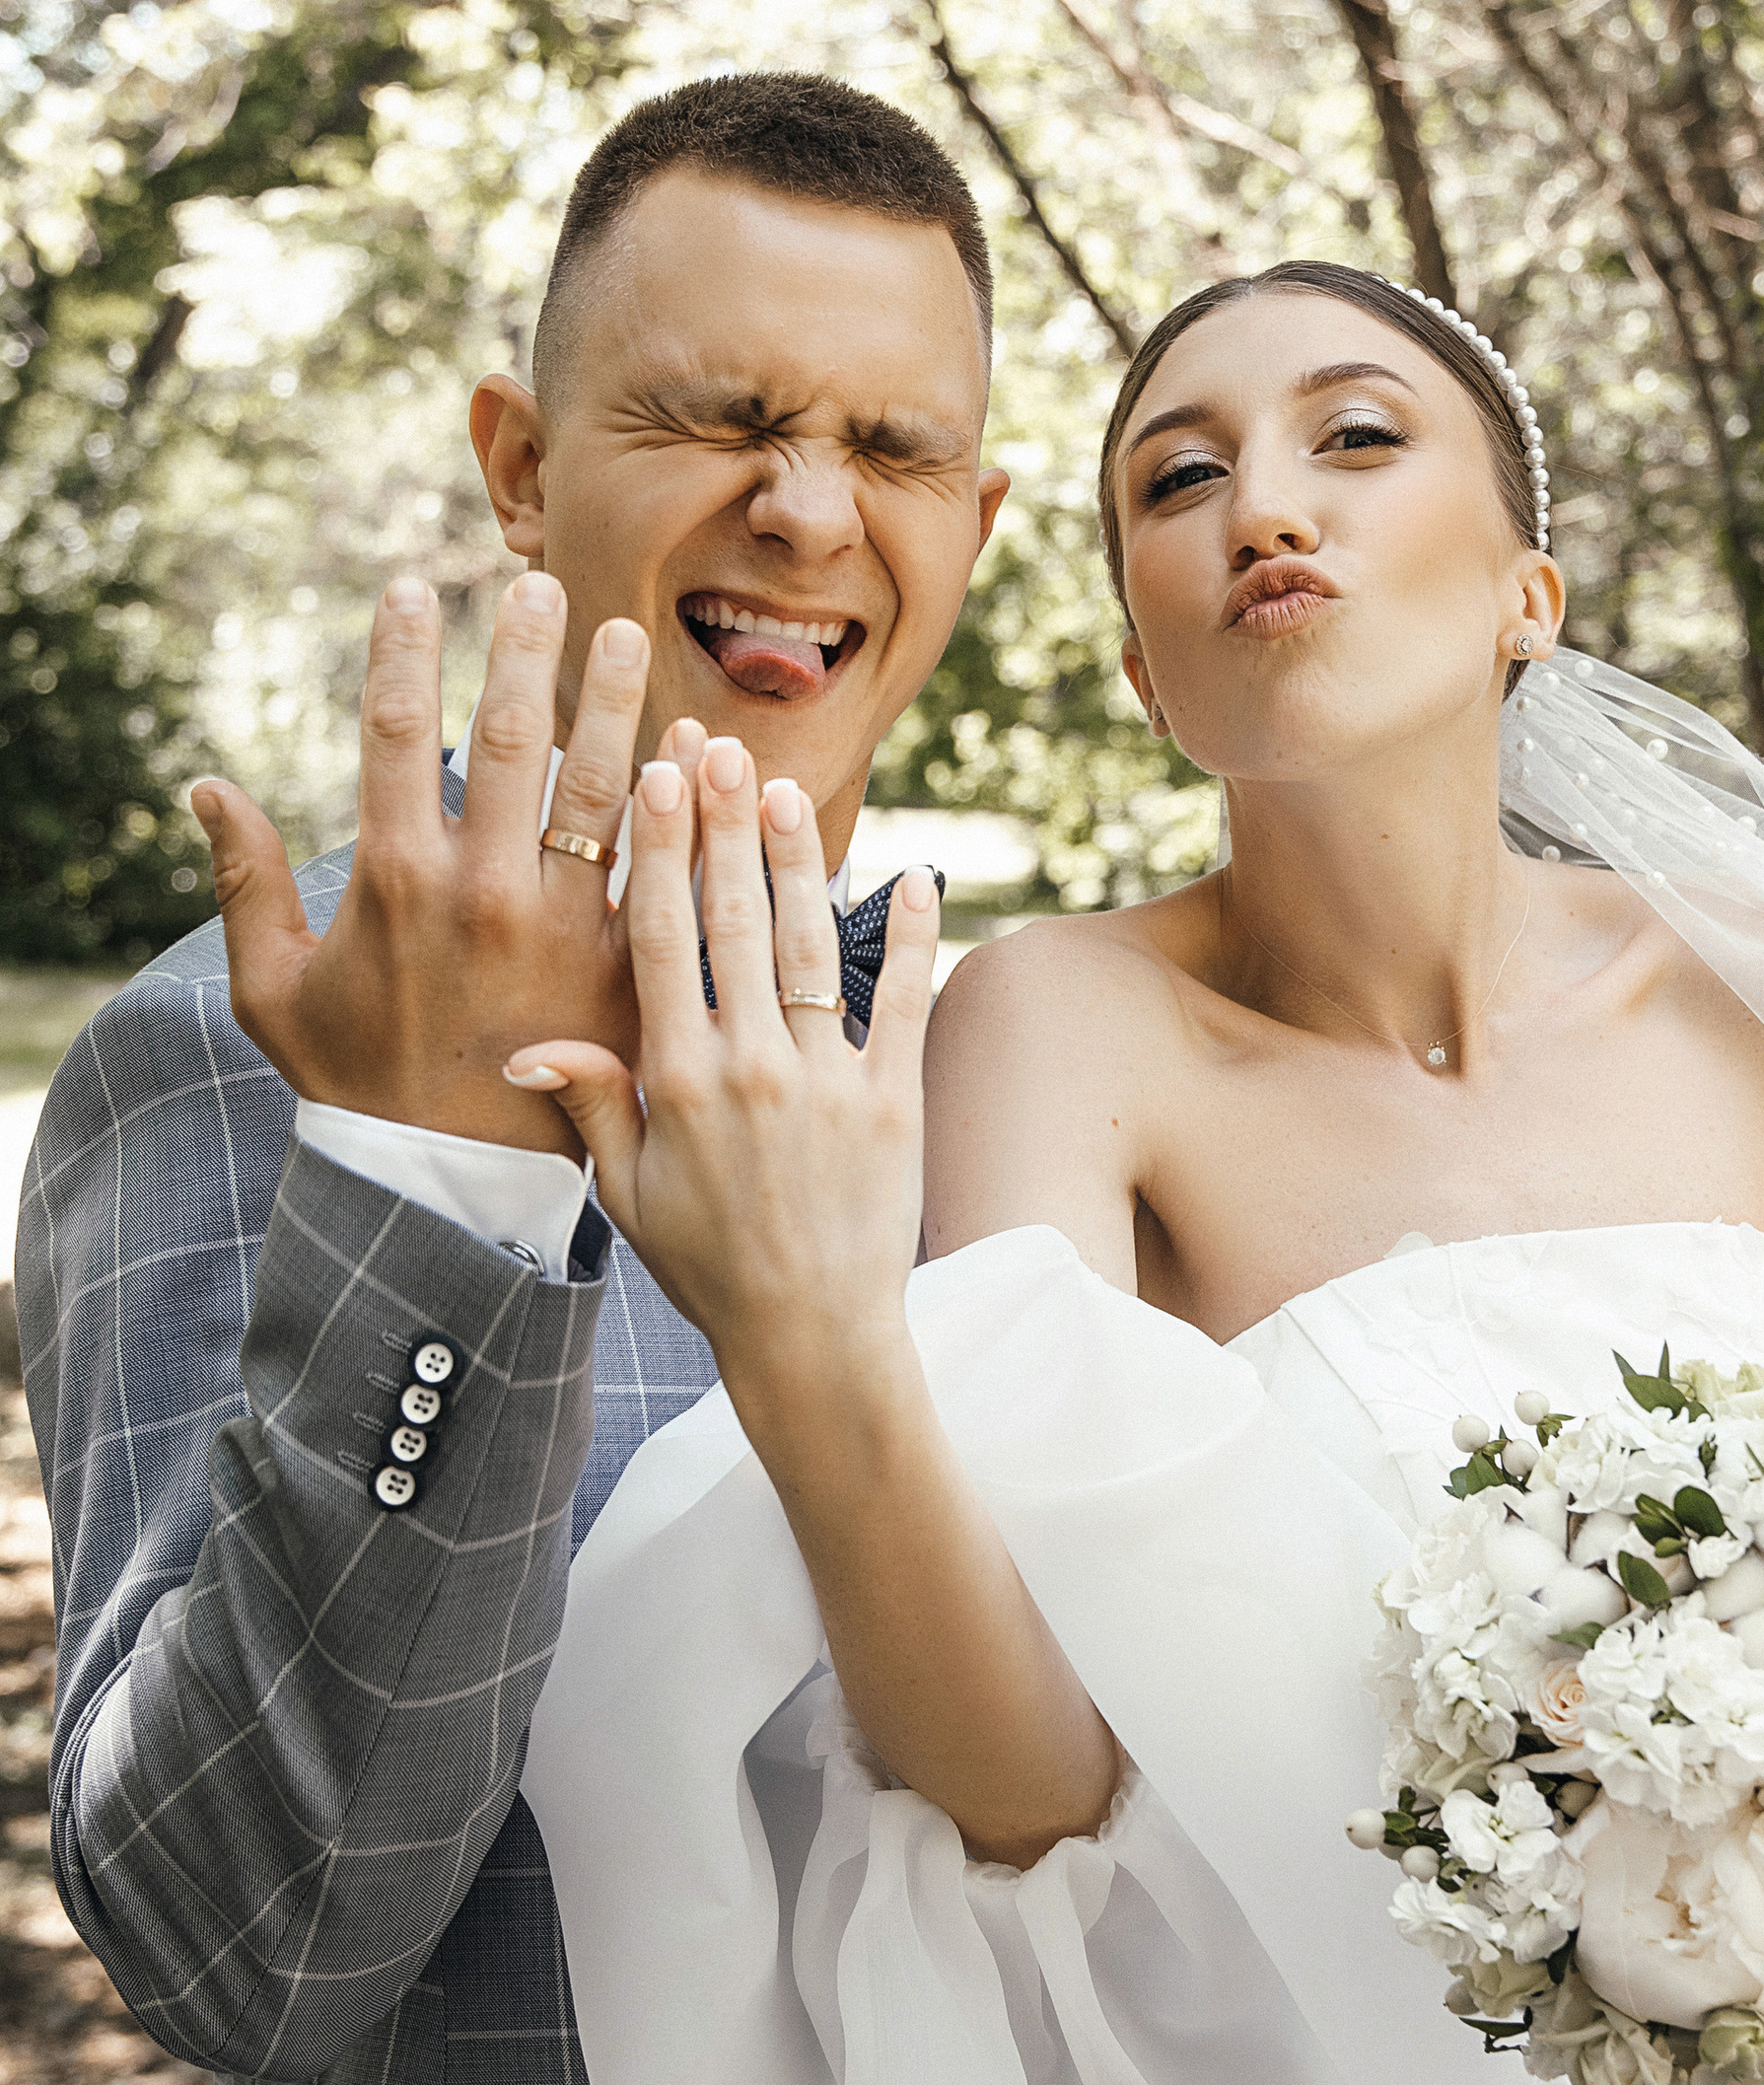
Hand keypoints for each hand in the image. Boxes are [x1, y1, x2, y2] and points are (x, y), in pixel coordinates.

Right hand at [192, 571, 649, 1154]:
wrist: (446, 1183)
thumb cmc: (355, 1080)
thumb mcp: (274, 991)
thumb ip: (247, 883)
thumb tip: (206, 788)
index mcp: (394, 880)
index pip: (393, 736)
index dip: (399, 654)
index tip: (409, 587)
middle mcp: (481, 889)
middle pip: (506, 742)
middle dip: (520, 653)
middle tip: (539, 585)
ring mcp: (559, 926)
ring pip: (597, 792)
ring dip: (613, 705)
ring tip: (627, 636)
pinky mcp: (621, 967)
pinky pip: (660, 871)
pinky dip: (683, 807)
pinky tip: (701, 749)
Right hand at [503, 733, 937, 1380]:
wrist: (809, 1337)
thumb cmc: (707, 1266)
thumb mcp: (626, 1192)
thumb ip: (590, 1105)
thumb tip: (526, 1045)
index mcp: (677, 1080)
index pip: (661, 939)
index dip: (659, 851)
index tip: (654, 778)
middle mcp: (751, 1068)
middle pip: (736, 921)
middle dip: (725, 826)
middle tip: (719, 747)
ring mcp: (828, 1081)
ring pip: (812, 946)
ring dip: (801, 860)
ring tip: (787, 788)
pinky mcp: (895, 1102)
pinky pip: (909, 1004)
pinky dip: (915, 938)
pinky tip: (917, 874)